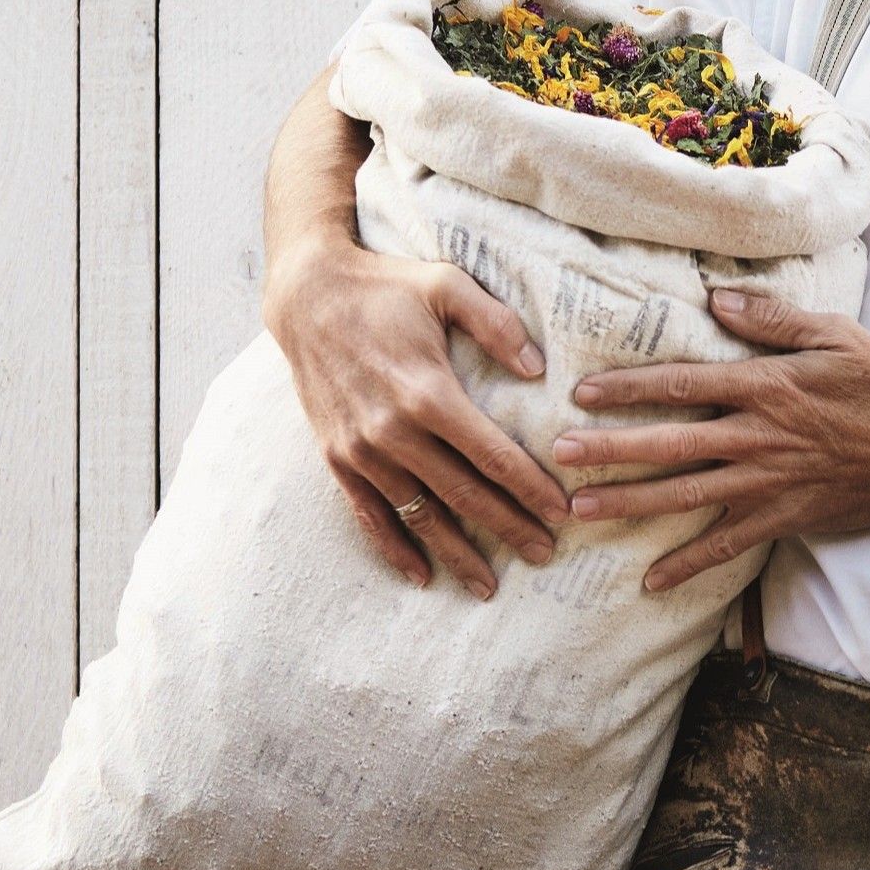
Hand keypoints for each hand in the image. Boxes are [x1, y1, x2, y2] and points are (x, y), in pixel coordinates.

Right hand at [264, 237, 571, 596]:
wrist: (307, 296)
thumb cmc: (386, 288)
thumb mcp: (447, 286)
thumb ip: (496, 324)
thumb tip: (539, 369)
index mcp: (428, 392)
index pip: (493, 455)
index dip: (531, 488)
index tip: (562, 512)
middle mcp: (393, 431)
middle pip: (464, 494)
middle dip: (508, 528)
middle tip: (545, 554)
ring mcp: (361, 450)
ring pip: (419, 515)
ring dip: (456, 552)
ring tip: (490, 584)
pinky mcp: (337, 458)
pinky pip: (370, 515)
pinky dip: (395, 549)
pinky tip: (421, 575)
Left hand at [553, 288, 869, 591]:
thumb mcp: (837, 336)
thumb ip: (774, 320)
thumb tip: (716, 301)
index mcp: (767, 388)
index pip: (684, 384)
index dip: (629, 387)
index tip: (583, 391)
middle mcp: (758, 438)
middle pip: (670, 443)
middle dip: (609, 449)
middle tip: (557, 455)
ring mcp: (768, 484)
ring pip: (686, 496)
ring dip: (629, 503)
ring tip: (580, 508)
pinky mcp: (783, 519)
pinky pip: (727, 547)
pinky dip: (688, 565)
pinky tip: (650, 579)